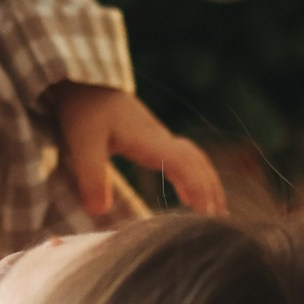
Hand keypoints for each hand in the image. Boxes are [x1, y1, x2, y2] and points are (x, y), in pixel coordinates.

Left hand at [50, 83, 226, 220]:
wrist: (84, 80)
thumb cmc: (84, 109)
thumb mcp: (83, 143)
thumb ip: (91, 176)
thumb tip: (100, 211)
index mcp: (148, 141)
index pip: (184, 165)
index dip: (198, 189)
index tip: (207, 216)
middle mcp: (160, 138)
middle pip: (197, 163)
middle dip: (211, 191)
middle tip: (220, 222)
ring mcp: (158, 137)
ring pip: (194, 159)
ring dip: (207, 183)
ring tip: (214, 211)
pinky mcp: (151, 138)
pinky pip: (183, 157)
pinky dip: (194, 175)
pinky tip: (188, 193)